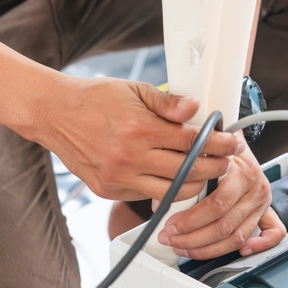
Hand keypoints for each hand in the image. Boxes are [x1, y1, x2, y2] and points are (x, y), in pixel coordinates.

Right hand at [30, 75, 242, 201]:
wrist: (54, 114)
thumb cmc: (96, 99)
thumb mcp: (135, 90)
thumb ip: (168, 102)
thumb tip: (196, 108)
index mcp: (139, 129)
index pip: (192, 142)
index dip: (219, 143)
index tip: (232, 142)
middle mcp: (130, 158)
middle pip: (188, 172)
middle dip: (214, 166)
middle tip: (226, 159)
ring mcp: (119, 178)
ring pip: (171, 193)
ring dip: (194, 184)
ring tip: (204, 171)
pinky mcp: (108, 190)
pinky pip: (146, 196)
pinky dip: (165, 189)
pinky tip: (174, 177)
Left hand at [156, 143, 285, 259]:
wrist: (233, 140)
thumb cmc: (217, 147)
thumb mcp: (200, 153)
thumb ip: (182, 176)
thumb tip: (161, 204)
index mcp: (241, 172)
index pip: (216, 204)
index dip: (190, 221)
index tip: (170, 226)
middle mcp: (255, 188)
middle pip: (224, 226)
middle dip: (192, 238)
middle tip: (171, 239)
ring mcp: (261, 202)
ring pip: (237, 237)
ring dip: (208, 249)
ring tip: (185, 249)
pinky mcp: (266, 211)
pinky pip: (272, 233)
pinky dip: (259, 246)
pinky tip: (241, 252)